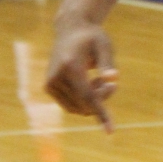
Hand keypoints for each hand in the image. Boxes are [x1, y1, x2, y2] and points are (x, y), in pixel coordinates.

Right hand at [46, 18, 118, 132]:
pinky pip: (71, 105)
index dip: (101, 114)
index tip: (111, 131)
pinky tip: (90, 82)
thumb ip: (108, 62)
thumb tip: (114, 78)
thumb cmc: (91, 37)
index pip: (88, 97)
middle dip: (102, 99)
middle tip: (111, 83)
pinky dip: (84, 100)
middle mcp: (56, 77)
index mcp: (70, 66)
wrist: (70, 30)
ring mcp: (50, 83)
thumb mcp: (104, 45)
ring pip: (78, 108)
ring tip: (98, 79)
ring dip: (93, 100)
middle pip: (85, 104)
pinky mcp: (48, 87)